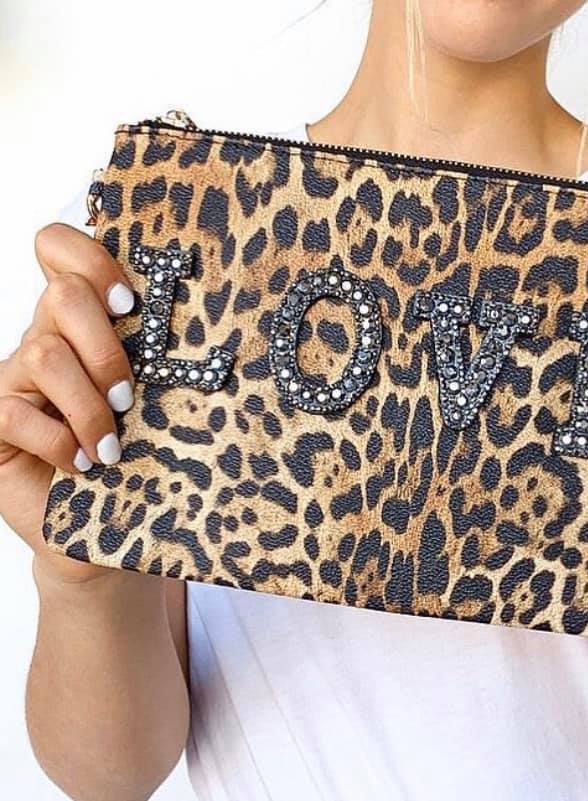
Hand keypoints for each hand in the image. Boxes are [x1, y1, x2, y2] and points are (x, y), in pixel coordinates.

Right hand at [0, 223, 135, 582]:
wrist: (104, 523)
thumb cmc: (142, 456)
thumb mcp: (160, 401)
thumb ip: (164, 360)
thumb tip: (221, 329)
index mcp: (87, 323)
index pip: (60, 250)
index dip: (92, 261)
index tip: (132, 305)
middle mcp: (47, 340)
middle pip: (63, 296)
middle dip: (107, 347)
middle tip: (129, 394)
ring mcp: (16, 379)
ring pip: (45, 353)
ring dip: (88, 403)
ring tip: (113, 444)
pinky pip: (14, 411)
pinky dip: (58, 440)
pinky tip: (82, 464)